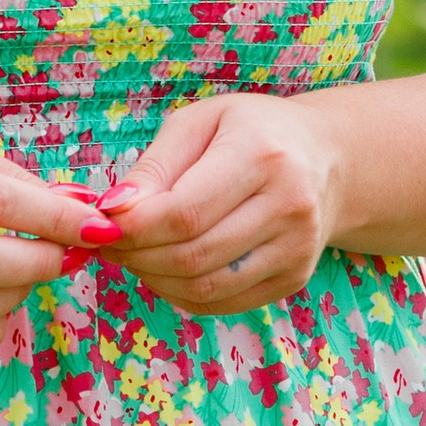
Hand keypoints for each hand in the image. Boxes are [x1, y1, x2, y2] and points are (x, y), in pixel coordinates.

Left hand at [96, 92, 342, 315]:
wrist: (325, 158)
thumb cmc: (249, 130)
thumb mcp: (198, 123)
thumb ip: (154, 167)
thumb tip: (112, 211)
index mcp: (262, 154)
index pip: (184, 212)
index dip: (133, 227)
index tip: (100, 222)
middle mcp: (289, 206)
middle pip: (192, 255)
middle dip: (136, 255)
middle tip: (106, 242)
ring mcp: (297, 249)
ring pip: (205, 287)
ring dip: (153, 278)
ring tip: (131, 253)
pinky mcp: (293, 279)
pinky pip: (221, 302)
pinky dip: (179, 293)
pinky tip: (163, 269)